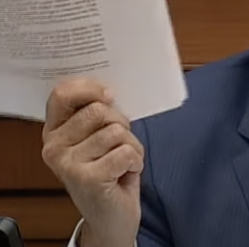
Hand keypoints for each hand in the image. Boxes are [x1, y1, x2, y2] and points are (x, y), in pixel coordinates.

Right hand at [42, 79, 143, 246]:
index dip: (90, 88)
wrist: (110, 218)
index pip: (62, 94)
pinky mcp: (87, 179)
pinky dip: (136, 160)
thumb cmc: (109, 169)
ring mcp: (68, 164)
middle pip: (99, 110)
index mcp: (54, 131)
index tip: (109, 96)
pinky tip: (126, 173)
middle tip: (118, 144)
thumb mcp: (98, 137)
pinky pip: (126, 151)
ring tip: (122, 162)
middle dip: (121, 124)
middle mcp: (53, 147)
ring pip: (116, 130)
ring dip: (131, 145)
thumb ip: (97, 113)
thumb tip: (109, 91)